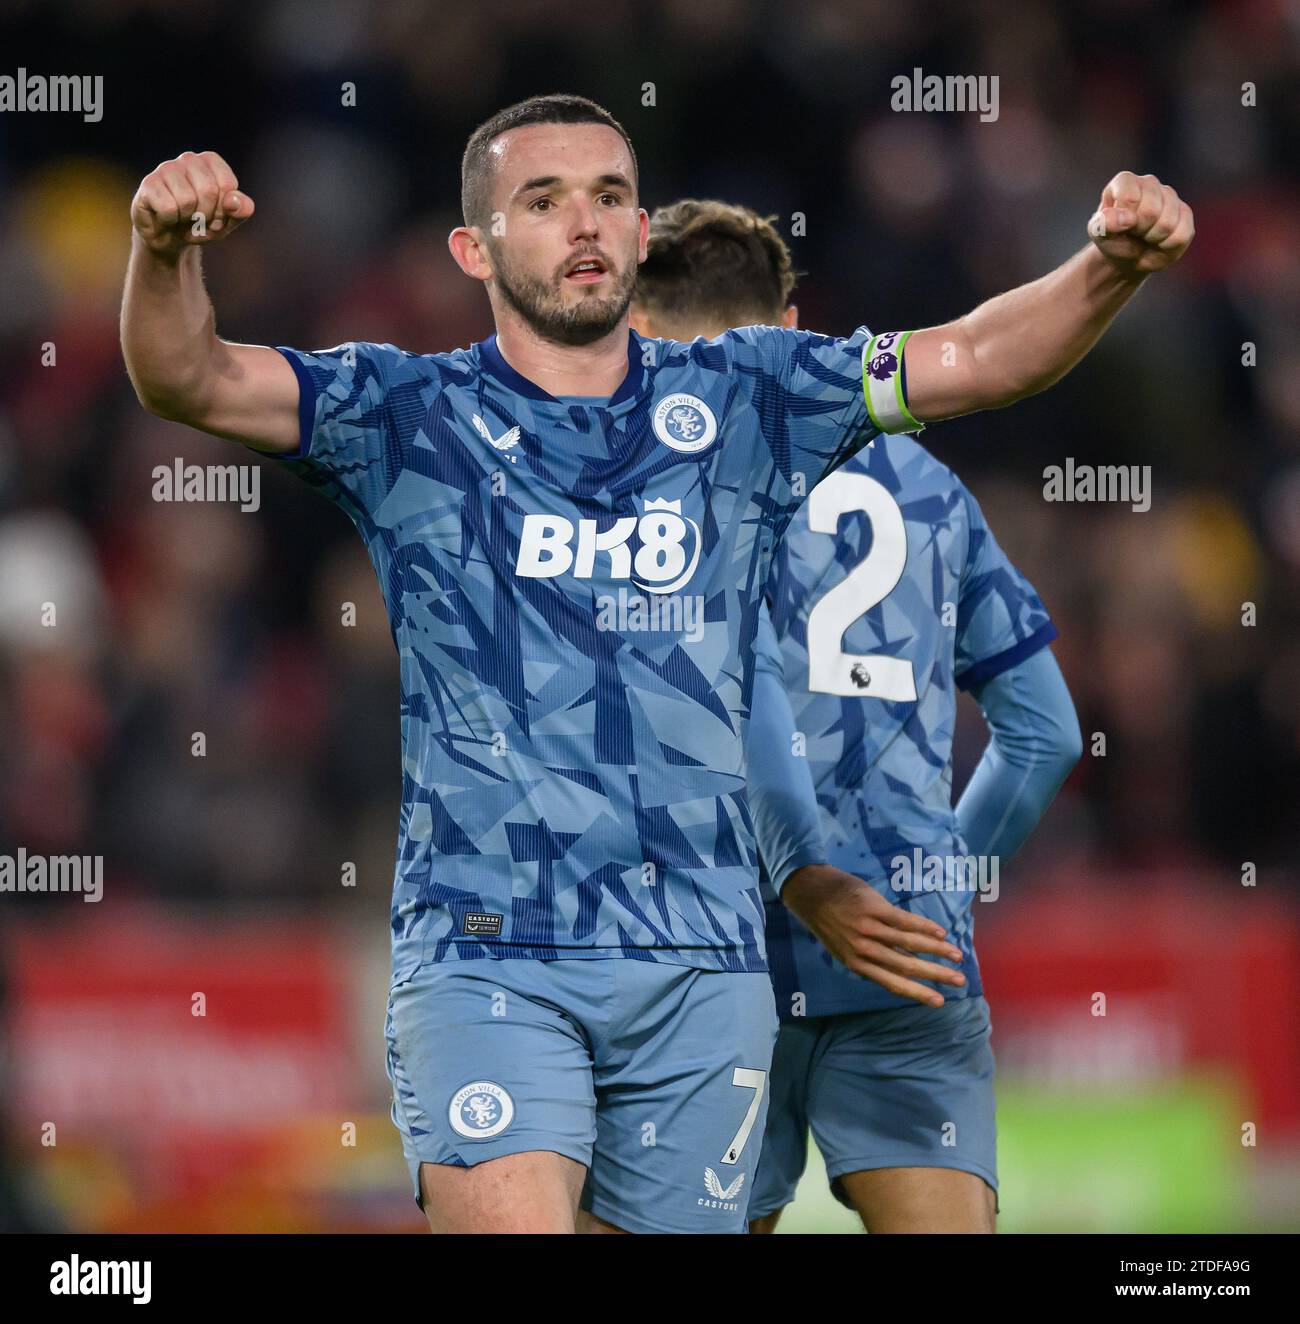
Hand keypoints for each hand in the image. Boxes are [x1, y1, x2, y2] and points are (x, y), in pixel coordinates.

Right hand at [130, 150, 253, 257]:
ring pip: (186, 199)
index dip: (224, 209)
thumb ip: (240, 211)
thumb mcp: (227, 221)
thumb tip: (234, 201)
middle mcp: (188, 159)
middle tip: (198, 219)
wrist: (170, 237)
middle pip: (208, 190)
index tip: (216, 215)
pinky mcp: (149, 183)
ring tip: (182, 217)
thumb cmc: (201, 224)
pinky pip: (168, 208)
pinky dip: (170, 220)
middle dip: (207, 215)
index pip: (227, 185)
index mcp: (210, 162)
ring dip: (187, 219)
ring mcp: (166, 168)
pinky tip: (166, 217)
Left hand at [780, 863, 965, 1007]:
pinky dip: (924, 927)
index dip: (917, 993)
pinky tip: (940, 932)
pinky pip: (904, 921)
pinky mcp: (874, 909)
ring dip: (937, 950)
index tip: (938, 1001)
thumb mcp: (846, 948)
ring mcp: (870, 929)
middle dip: (935, 975)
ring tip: (956, 956)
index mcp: (857, 964)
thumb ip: (873, 959)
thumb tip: (907, 966)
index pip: (892, 983)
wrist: (812, 894)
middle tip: (958, 981)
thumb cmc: (831, 923)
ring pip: (910, 943)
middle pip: (906, 966)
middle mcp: (864, 950)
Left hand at [1087, 171, 1193, 278]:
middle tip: (1133, 233)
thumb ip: (1103, 224)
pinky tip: (1159, 240)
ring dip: (1152, 238)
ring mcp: (1170, 196)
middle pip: (1151, 211)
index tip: (1119, 225)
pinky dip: (1167, 246)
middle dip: (1139, 230)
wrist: (1128, 257)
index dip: (1125, 220)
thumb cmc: (1112, 240)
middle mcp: (1149, 183)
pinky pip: (1181, 235)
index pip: (1130, 197)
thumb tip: (1127, 218)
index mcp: (1125, 182)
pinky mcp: (1185, 213)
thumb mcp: (1099, 234)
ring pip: (1167, 224)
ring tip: (1145, 236)